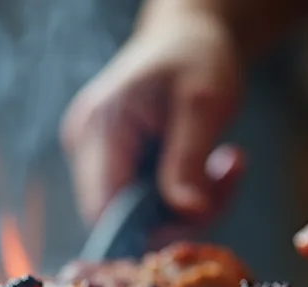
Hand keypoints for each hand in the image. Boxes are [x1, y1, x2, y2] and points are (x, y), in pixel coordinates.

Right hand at [61, 3, 245, 233]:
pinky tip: (204, 168)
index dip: (148, 227)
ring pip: (134, 215)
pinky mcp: (108, 164)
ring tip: (221, 168)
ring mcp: (92, 156)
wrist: (186, 37)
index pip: (103, 208)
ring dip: (184, 205)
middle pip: (118, 217)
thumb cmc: (194, 58)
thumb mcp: (203, 104)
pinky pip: (141, 201)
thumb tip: (188, 215)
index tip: (200, 214)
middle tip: (224, 182)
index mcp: (99, 126)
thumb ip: (189, 162)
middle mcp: (84, 144)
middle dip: (176, 214)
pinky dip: (178, 195)